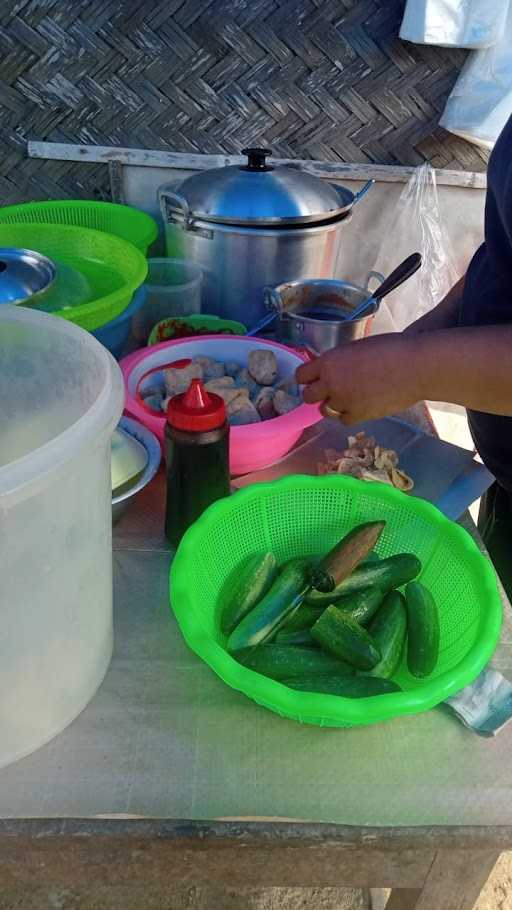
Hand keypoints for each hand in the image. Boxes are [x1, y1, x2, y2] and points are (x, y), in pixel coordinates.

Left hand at [296, 334, 423, 424]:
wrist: (414, 367)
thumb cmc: (391, 349)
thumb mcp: (356, 348)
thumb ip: (339, 361)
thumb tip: (330, 370)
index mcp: (329, 362)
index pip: (301, 375)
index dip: (308, 377)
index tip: (315, 378)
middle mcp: (331, 383)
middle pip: (308, 396)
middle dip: (317, 393)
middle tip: (330, 390)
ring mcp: (343, 402)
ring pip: (325, 411)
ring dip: (333, 405)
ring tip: (349, 398)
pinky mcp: (358, 416)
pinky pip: (343, 420)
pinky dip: (349, 414)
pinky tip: (361, 405)